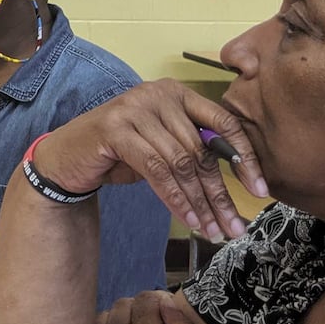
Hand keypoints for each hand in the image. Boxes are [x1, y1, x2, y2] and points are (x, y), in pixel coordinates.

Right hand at [30, 79, 264, 241]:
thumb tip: (240, 179)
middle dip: (220, 195)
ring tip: (211, 230)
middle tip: (234, 226)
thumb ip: (192, 151)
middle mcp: (157, 94)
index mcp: (175, 93)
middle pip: (201, 150)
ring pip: (181, 164)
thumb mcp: (161, 148)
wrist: (65, 157)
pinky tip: (187, 218)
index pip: (222, 123)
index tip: (259, 190)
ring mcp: (134, 109)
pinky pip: (157, 170)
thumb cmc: (117, 153)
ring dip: (200, 203)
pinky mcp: (115, 129)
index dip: (244, 158)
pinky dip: (175, 198)